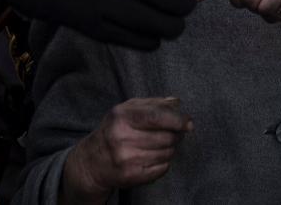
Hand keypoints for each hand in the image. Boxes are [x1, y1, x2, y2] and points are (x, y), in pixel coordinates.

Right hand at [62, 97, 192, 203]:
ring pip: (167, 153)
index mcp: (122, 116)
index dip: (177, 120)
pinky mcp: (131, 176)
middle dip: (176, 135)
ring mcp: (126, 159)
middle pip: (167, 137)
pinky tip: (152, 157)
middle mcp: (122, 137)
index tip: (188, 123)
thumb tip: (177, 103)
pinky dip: (163, 163)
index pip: (157, 117)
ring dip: (170, 149)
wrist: (92, 161)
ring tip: (160, 145)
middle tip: (173, 133)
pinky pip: (162, 169)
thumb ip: (154, 104)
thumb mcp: (128, 110)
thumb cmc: (115, 130)